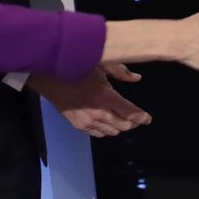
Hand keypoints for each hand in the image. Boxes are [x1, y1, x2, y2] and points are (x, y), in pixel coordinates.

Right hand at [32, 65, 150, 137]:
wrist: (50, 79)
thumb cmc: (77, 68)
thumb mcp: (101, 65)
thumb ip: (121, 72)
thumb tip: (137, 78)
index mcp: (105, 97)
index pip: (129, 113)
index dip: (141, 117)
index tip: (148, 118)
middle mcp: (98, 113)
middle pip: (123, 126)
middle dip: (132, 122)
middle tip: (136, 117)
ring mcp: (87, 122)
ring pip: (111, 132)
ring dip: (119, 127)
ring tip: (122, 118)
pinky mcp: (78, 126)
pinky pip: (98, 134)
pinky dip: (106, 130)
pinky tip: (107, 122)